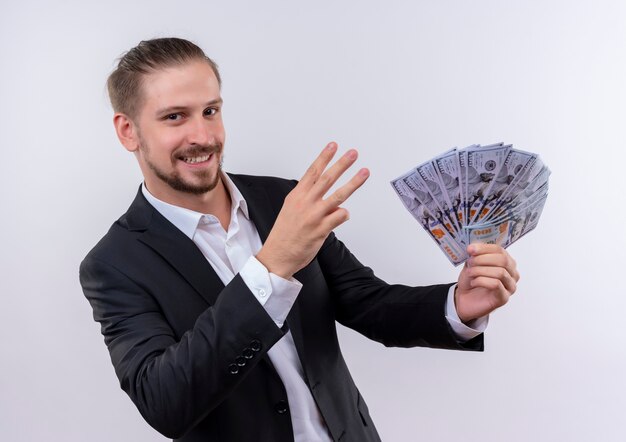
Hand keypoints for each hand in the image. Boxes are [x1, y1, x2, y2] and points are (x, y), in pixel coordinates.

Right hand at [256, 142, 368, 278]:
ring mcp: (314, 216)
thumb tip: (326, 197)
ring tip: (364, 172)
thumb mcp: (290, 210)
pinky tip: (342, 215)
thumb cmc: (284, 234)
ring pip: (338, 195)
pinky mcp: (321, 229)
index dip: (324, 157)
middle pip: (327, 178)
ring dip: (353, 182)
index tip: (333, 146)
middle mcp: (306, 203)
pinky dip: (344, 213)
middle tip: (353, 153)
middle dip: (342, 164)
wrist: (277, 255)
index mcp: (297, 196)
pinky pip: (340, 216)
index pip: (313, 171)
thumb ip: (307, 199)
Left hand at [454, 244, 519, 322]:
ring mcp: (510, 286)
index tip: (470, 249)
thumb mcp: (471, 264)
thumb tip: (473, 247)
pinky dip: (482, 281)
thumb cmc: (471, 281)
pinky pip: (496, 284)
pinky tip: (473, 282)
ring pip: (500, 272)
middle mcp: (512, 273)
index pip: (500, 250)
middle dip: (483, 259)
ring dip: (481, 270)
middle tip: (470, 262)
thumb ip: (475, 255)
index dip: (485, 248)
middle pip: (503, 260)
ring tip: (470, 273)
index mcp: (506, 262)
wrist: (465, 300)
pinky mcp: (504, 298)